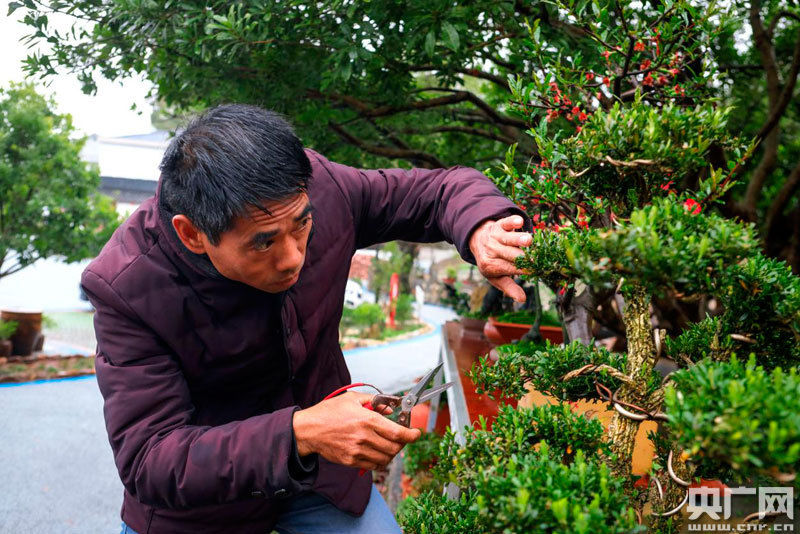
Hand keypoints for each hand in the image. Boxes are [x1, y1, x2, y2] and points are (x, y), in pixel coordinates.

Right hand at [292, 392, 420, 470]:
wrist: (308, 430)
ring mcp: (357, 451)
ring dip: (391, 453)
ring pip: (385, 459)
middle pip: (394, 448)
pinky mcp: (351, 461)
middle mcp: (364, 437)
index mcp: (367, 420)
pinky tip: (377, 451)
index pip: (397, 432)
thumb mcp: (352, 399)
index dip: (411, 435)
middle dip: (402, 444)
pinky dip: (380, 460)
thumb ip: (374, 402)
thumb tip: (390, 409)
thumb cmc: (329, 412)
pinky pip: (373, 465)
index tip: (416, 434)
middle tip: (401, 438)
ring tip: (388, 445)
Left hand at [468, 215, 531, 302]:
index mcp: (491, 265)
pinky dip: (512, 222)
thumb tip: (522, 299)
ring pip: (507, 239)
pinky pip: (505, 222)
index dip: (523, 270)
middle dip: (522, 256)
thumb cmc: (491, 261)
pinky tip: (519, 221)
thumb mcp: (496, 277)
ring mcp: (495, 237)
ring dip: (517, 239)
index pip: (510, 269)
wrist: (477, 240)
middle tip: (536, 258)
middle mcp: (491, 251)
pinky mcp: (499, 225)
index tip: (536, 271)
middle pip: (509, 254)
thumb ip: (508, 287)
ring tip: (529, 240)